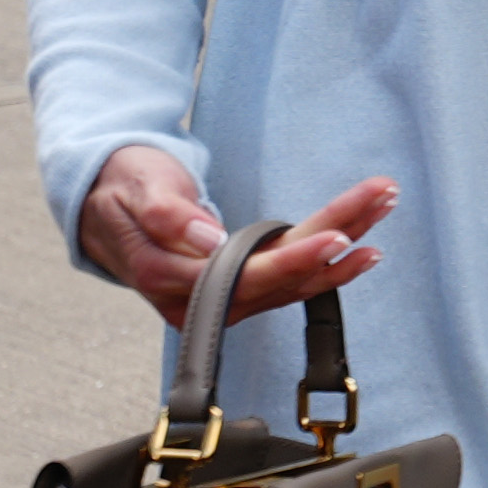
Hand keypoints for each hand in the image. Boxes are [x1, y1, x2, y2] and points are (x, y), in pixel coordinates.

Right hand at [83, 147, 398, 327]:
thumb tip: (208, 239)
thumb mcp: (137, 189)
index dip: (295, 258)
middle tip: (381, 197)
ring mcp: (221, 296)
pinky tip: (364, 245)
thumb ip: (169, 215)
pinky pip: (289, 279)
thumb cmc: (120, 189)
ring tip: (384, 205)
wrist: (103, 203)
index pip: (246, 274)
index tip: (338, 236)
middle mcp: (200, 299)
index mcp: (170, 277)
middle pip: (282, 274)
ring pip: (294, 279)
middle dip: (337, 235)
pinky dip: (328, 261)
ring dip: (344, 246)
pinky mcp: (237, 286)